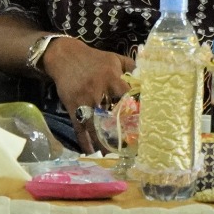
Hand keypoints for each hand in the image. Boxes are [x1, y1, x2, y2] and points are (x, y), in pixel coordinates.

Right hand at [42, 37, 135, 151]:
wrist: (64, 56)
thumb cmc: (93, 59)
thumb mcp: (114, 58)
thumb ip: (132, 68)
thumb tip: (149, 79)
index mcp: (111, 78)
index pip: (126, 96)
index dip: (135, 110)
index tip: (144, 125)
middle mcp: (97, 91)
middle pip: (110, 116)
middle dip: (119, 133)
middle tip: (130, 148)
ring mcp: (83, 101)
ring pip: (94, 126)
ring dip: (102, 143)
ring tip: (111, 156)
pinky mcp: (72, 108)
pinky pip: (79, 127)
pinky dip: (84, 141)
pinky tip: (90, 152)